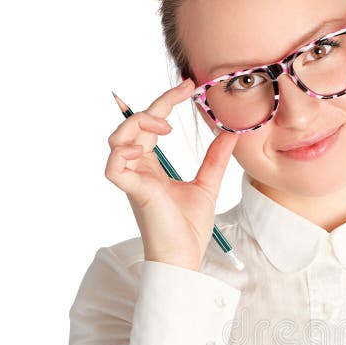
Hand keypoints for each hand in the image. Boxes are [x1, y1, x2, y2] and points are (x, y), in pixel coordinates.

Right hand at [104, 78, 237, 270]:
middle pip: (134, 123)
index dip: (166, 102)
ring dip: (139, 123)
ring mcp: (132, 179)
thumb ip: (214, 159)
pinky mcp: (132, 192)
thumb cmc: (189, 228)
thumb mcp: (207, 185)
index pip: (152, 124)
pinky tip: (146, 148)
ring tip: (166, 127)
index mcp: (150, 165)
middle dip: (158, 103)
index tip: (188, 86)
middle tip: (185, 91)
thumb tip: (231, 134)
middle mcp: (137, 168)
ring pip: (117, 138)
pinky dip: (124, 151)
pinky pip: (114, 164)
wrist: (186, 258)